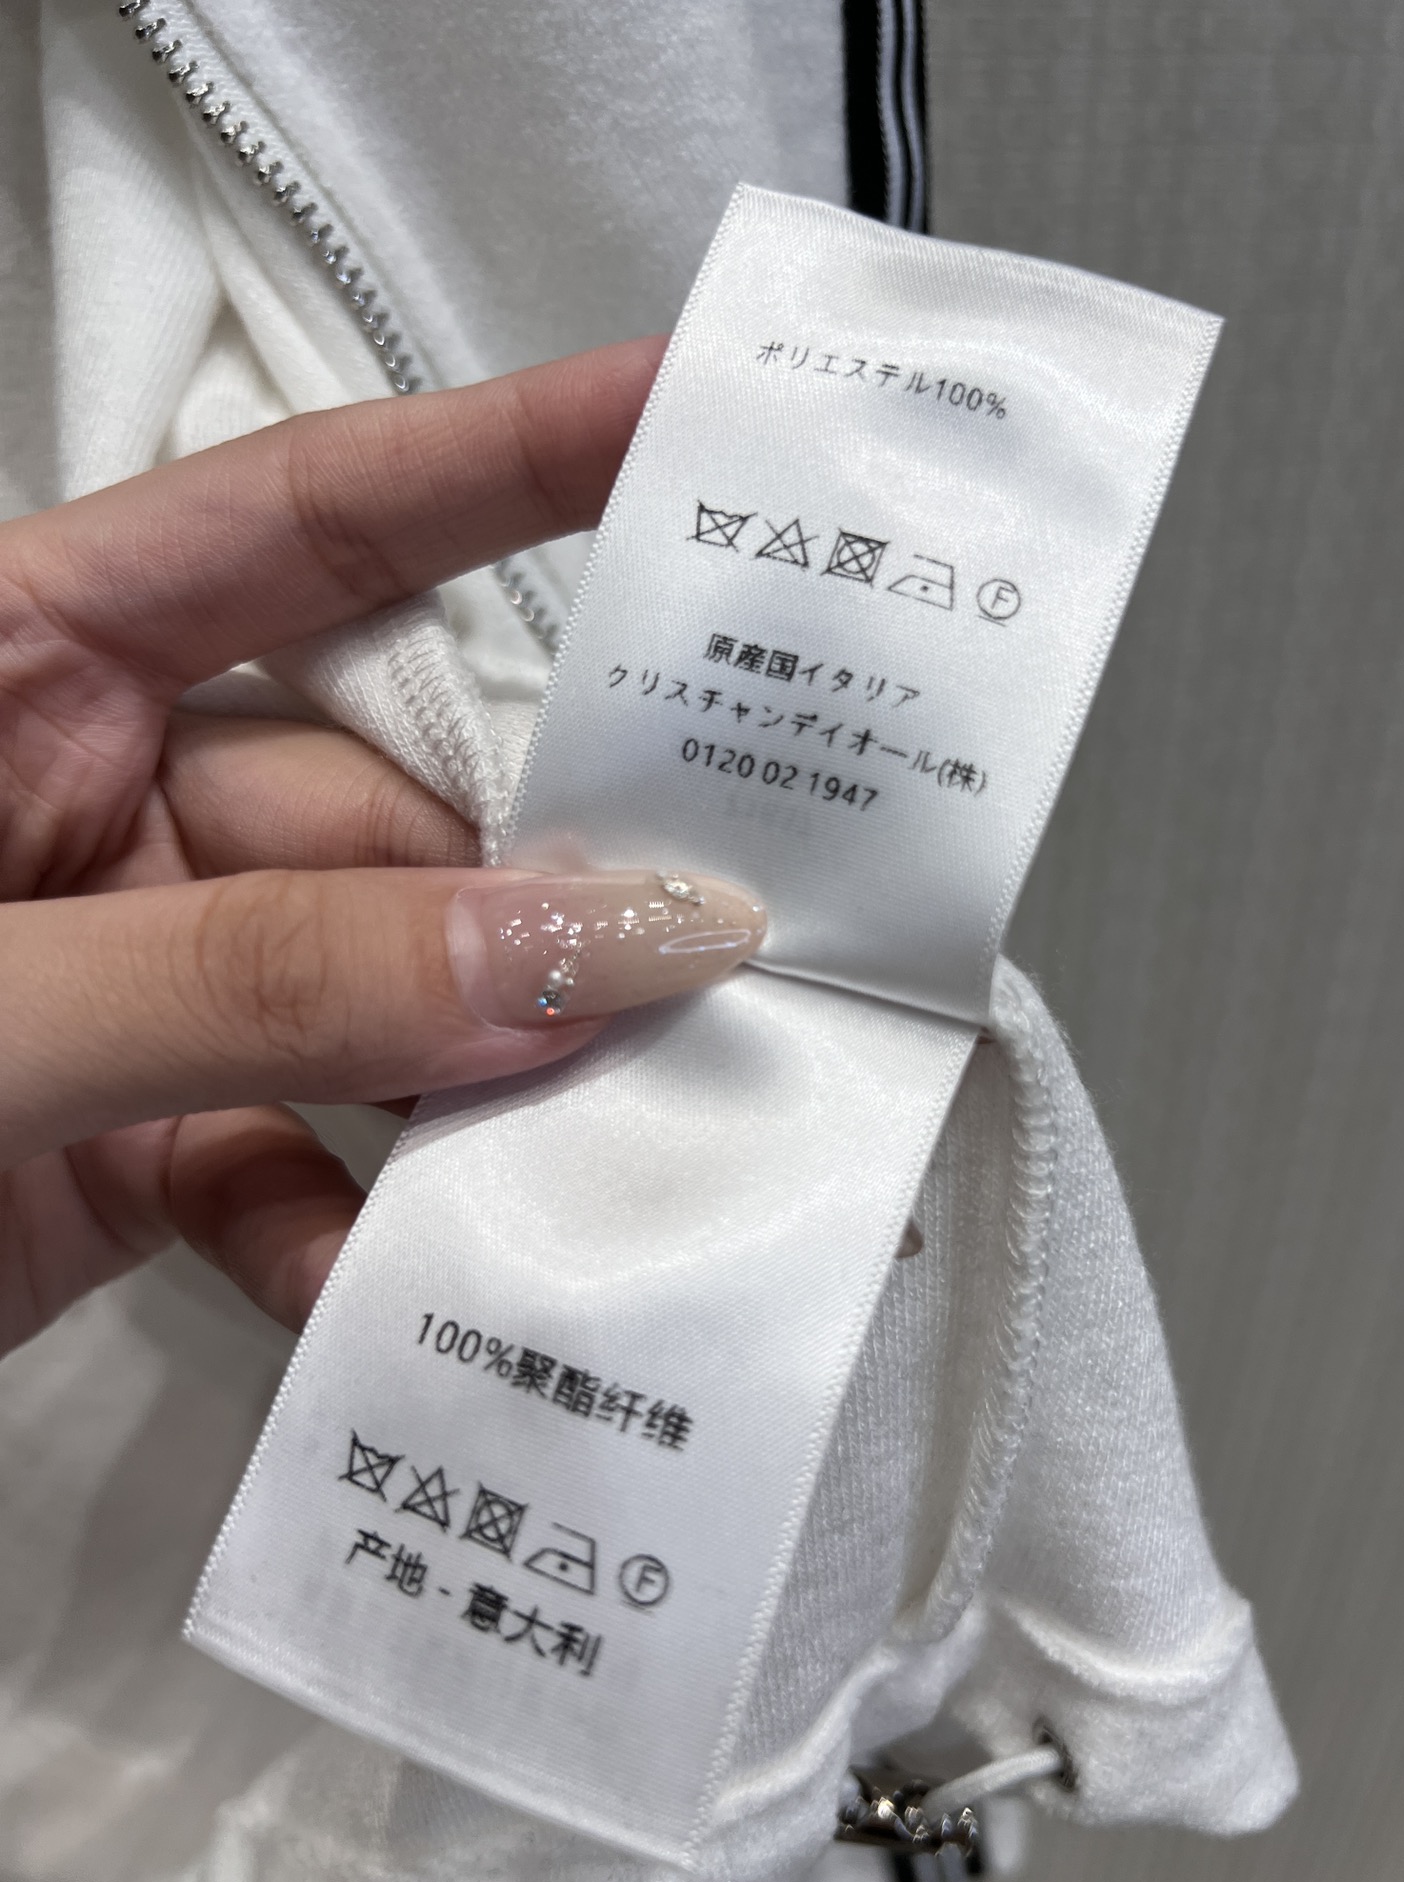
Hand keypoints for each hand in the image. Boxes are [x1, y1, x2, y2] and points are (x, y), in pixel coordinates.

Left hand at [0, 340, 760, 1352]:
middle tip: (688, 962)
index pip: (305, 523)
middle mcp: (89, 797)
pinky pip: (300, 1156)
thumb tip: (576, 953)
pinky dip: (355, 1228)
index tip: (682, 423)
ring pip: (376, 1002)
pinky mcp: (130, 1138)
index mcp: (18, 660)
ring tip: (580, 1155)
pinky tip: (390, 1289)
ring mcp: (124, 976)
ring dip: (464, 1092)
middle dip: (520, 903)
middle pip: (383, 814)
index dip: (503, 460)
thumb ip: (266, 977)